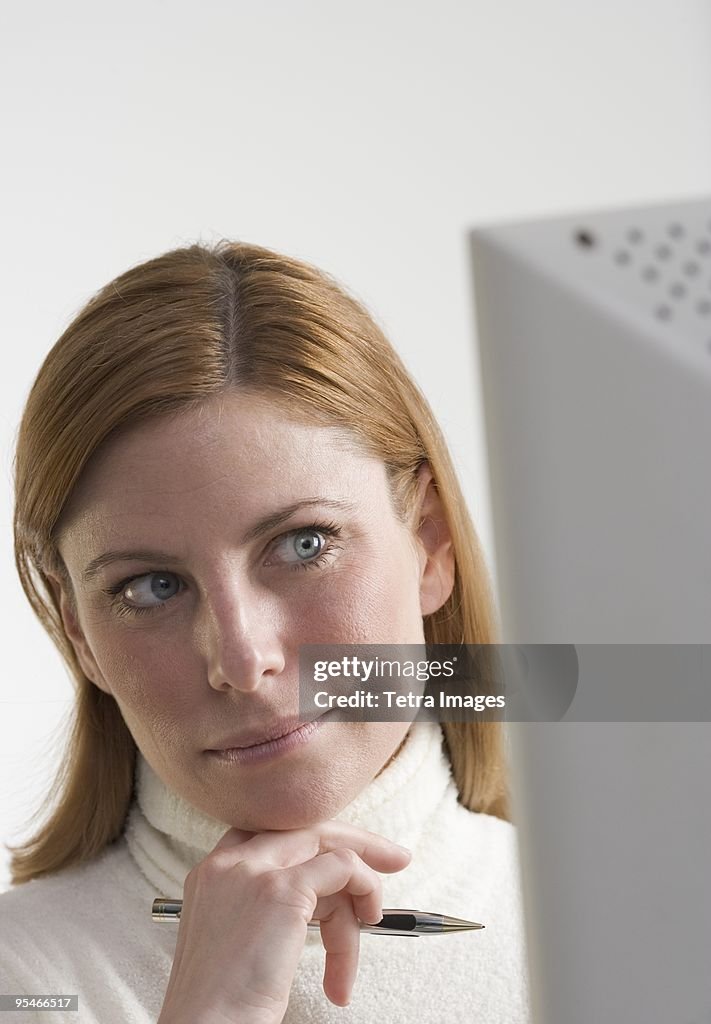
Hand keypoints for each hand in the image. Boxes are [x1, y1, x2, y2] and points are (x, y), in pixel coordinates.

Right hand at [157, 821, 411, 1023]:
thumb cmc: (222, 1004)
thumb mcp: (236, 940)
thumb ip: (267, 907)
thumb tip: (328, 899)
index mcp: (210, 874)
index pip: (270, 836)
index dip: (314, 845)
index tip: (345, 859)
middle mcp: (228, 862)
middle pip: (304, 832)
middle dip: (356, 844)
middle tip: (395, 860)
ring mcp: (253, 871)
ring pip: (329, 848)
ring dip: (361, 890)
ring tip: (366, 934)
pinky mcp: (281, 889)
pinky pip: (343, 867)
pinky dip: (366, 888)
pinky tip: (366, 925)